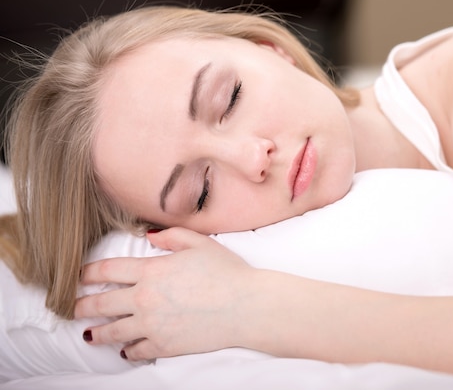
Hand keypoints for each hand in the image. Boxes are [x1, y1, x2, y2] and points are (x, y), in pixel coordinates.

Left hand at [75, 227, 257, 360]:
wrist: (245, 306)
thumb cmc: (227, 272)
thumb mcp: (200, 243)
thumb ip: (171, 236)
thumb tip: (149, 236)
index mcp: (151, 271)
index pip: (108, 270)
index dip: (88, 272)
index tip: (77, 276)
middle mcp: (144, 299)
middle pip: (101, 303)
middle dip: (82, 305)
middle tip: (72, 307)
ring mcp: (152, 325)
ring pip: (113, 331)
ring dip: (98, 332)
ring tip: (90, 334)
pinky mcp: (164, 345)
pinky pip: (136, 350)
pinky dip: (127, 351)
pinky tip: (125, 350)